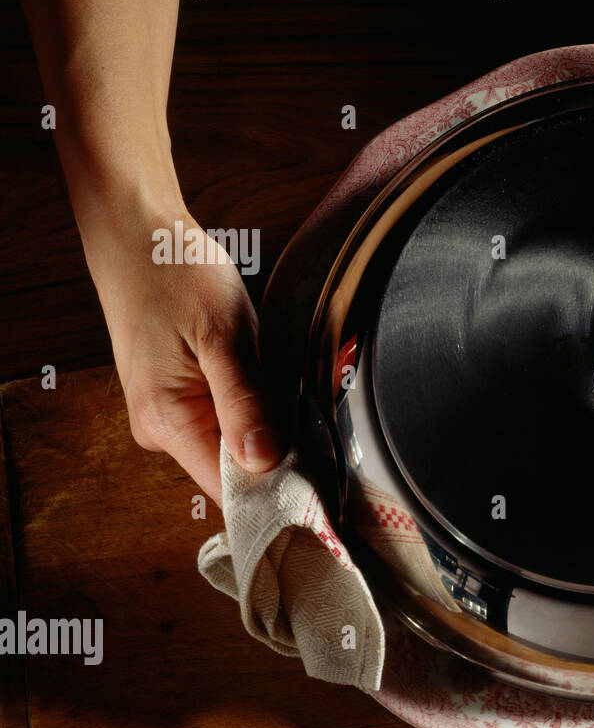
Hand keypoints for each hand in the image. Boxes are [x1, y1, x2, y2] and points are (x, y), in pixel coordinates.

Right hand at [86, 206, 282, 502]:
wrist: (137, 238)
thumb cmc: (177, 276)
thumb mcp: (224, 335)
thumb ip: (243, 403)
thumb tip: (264, 463)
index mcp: (168, 422)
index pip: (232, 489)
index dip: (280, 488)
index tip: (322, 476)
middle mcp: (161, 431)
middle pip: (237, 470)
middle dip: (278, 448)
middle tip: (305, 407)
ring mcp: (166, 417)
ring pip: (233, 443)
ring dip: (265, 421)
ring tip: (272, 374)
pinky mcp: (175, 401)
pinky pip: (223, 420)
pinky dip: (250, 404)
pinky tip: (256, 371)